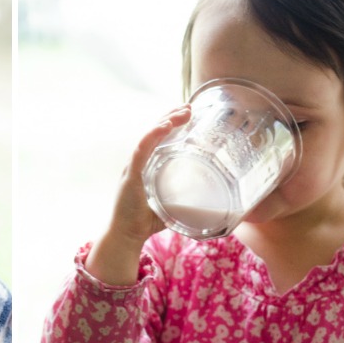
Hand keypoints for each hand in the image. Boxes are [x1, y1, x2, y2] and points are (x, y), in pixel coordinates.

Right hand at [85, 107, 190, 285]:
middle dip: (172, 116)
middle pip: (155, 132)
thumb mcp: (172, 206)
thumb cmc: (146, 222)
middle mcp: (138, 162)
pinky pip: (142, 151)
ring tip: (183, 111)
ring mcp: (133, 167)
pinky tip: (165, 126)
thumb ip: (188, 202)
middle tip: (190, 106)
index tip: (189, 112)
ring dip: (166, 121)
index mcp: (146, 165)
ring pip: (149, 136)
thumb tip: (217, 208)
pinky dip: (153, 136)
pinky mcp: (131, 176)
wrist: (126, 236)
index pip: (158, 137)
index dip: (171, 122)